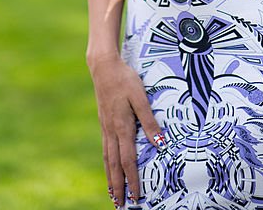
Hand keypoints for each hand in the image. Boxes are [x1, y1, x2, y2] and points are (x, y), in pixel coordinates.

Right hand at [88, 53, 165, 205]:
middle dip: (118, 186)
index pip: (128, 161)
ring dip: (110, 178)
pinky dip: (106, 163)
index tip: (136, 197)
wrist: (103, 67)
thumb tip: (159, 143)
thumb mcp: (140, 97)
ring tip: (113, 193)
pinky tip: (108, 166)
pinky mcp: (103, 122)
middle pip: (114, 165)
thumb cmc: (124, 79)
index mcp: (122, 127)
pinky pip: (105, 148)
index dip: (132, 180)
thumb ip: (149, 120)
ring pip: (107, 159)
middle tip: (121, 205)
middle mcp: (111, 131)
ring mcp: (105, 127)